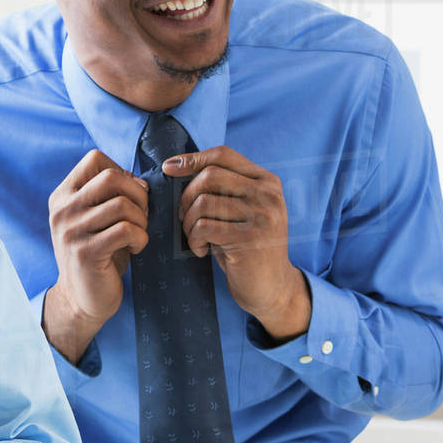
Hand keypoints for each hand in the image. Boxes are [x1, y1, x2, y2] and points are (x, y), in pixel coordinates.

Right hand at [44, 150, 149, 357]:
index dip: (122, 172)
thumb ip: (107, 197)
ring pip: (122, 205)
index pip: (94, 159)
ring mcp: (71, 231)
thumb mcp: (94, 219)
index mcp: (63, 196)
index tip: (130, 195)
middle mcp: (62, 210)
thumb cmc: (98, 254)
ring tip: (138, 234)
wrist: (81, 299)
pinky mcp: (86, 253)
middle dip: (138, 194)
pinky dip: (141, 238)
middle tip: (142, 215)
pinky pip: (126, 231)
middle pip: (111, 177)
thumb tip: (142, 180)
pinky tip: (136, 248)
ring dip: (141, 220)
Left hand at [164, 146, 310, 339]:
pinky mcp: (250, 240)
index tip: (168, 167)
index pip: (223, 155)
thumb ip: (224, 188)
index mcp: (267, 181)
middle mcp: (268, 195)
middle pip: (210, 176)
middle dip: (186, 196)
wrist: (273, 288)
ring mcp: (262, 216)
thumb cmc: (247, 247)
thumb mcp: (242, 211)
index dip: (192, 158)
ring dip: (188, 223)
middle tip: (184, 218)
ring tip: (195, 238)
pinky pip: (204, 228)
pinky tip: (201, 250)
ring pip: (203, 202)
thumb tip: (176, 166)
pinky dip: (194, 239)